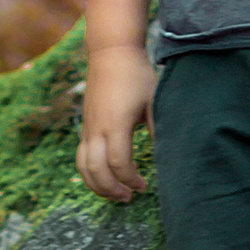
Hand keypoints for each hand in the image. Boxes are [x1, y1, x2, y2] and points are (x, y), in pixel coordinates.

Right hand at [78, 40, 155, 201]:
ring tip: (116, 193)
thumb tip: (169, 156)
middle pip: (96, 171)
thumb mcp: (153, 101)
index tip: (145, 185)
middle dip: (111, 189)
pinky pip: (81, 156)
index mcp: (116, 124)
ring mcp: (88, 127)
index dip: (131, 179)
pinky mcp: (86, 126)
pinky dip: (90, 172)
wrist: (111, 52)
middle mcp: (97, 128)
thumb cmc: (136, 75)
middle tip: (130, 197)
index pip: (119, 164)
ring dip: (97, 185)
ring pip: (83, 167)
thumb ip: (158, 129)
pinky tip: (106, 175)